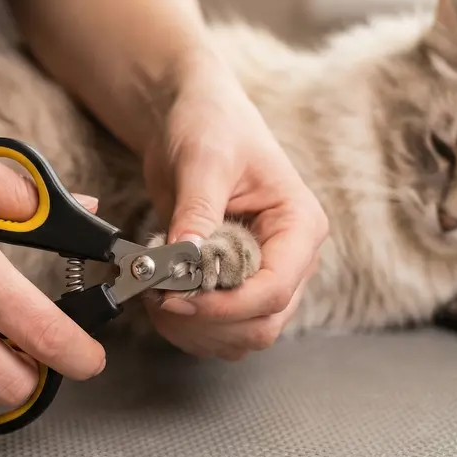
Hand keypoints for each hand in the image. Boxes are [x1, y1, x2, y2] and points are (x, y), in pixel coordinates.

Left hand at [140, 51, 327, 359]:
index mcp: (299, 226)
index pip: (275, 289)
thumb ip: (198, 211)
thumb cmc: (212, 126)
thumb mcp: (204, 161)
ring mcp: (266, 277)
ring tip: (156, 295)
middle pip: (263, 322)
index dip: (226, 306)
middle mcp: (292, 259)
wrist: (195, 120)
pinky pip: (223, 330)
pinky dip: (190, 328)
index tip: (176, 299)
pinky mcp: (239, 287)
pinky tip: (163, 300)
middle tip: (159, 297)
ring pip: (243, 336)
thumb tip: (185, 258)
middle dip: (209, 321)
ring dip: (196, 329)